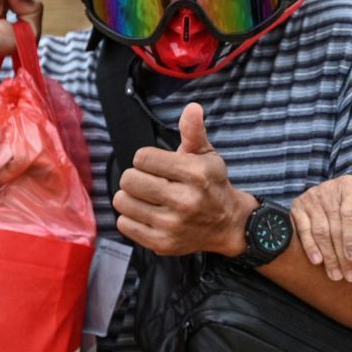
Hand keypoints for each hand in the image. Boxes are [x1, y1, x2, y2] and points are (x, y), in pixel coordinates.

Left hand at [113, 103, 248, 256]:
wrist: (228, 224)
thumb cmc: (213, 185)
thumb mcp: (207, 156)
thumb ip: (194, 132)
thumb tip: (192, 108)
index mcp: (195, 174)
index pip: (142, 157)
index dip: (147, 159)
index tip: (158, 165)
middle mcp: (184, 201)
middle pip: (129, 179)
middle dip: (136, 177)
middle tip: (150, 182)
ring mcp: (172, 225)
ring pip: (122, 202)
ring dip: (130, 197)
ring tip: (147, 197)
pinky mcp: (162, 243)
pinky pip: (124, 224)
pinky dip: (131, 217)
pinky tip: (147, 214)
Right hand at [291, 175, 351, 281]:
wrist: (333, 193)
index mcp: (350, 186)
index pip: (351, 213)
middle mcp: (328, 189)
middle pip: (335, 227)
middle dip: (342, 255)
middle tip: (349, 275)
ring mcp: (311, 198)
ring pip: (320, 232)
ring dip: (328, 256)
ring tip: (336, 275)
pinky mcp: (297, 207)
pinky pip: (302, 230)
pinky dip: (309, 247)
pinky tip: (317, 261)